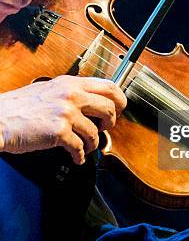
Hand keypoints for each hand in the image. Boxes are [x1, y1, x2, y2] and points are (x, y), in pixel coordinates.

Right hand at [0, 75, 126, 164]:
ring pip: (96, 132)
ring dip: (92, 144)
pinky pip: (80, 148)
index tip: (118, 109)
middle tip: (104, 129)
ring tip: (85, 146)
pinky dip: (80, 156)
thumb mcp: (48, 89)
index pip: (109, 86)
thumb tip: (90, 102)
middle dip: (110, 123)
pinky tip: (75, 157)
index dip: (119, 100)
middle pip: (109, 108)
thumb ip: (70, 93)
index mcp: (70, 83)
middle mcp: (71, 95)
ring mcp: (66, 113)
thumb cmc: (18, 107)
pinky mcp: (59, 132)